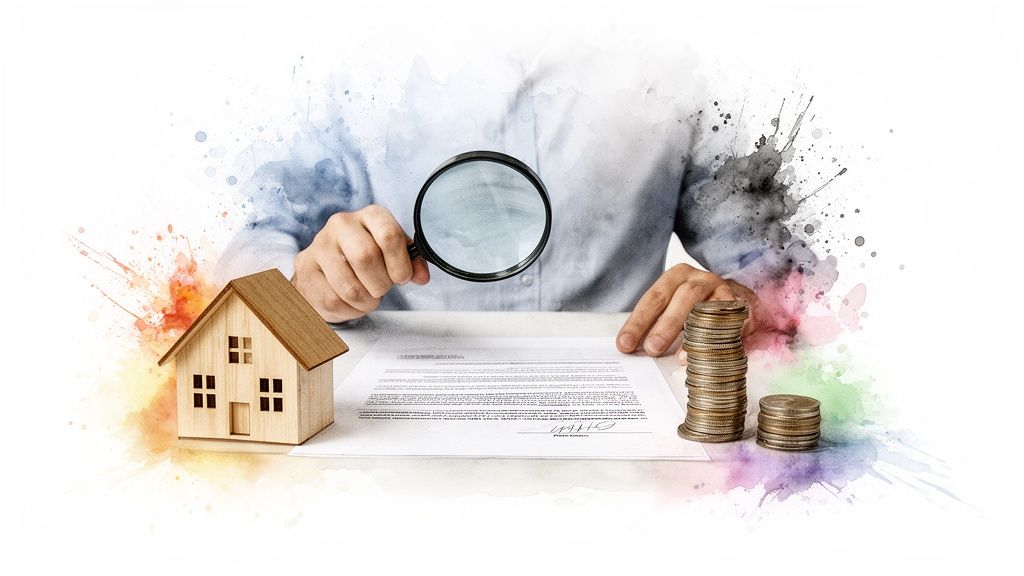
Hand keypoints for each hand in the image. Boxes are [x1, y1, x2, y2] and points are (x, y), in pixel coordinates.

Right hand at [292, 205, 429, 321]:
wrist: (327, 265)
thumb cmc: (365, 258)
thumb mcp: (392, 253)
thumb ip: (410, 262)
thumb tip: (421, 277)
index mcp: (369, 215)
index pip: (388, 234)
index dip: (400, 264)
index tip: (402, 277)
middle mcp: (341, 224)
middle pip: (366, 258)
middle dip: (381, 284)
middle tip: (382, 289)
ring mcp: (319, 246)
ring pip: (349, 286)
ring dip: (366, 301)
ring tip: (367, 297)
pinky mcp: (305, 270)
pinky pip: (332, 301)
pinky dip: (349, 311)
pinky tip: (351, 303)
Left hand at [616, 263, 756, 357]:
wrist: (736, 300)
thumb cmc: (696, 307)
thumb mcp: (674, 309)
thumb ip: (656, 325)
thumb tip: (633, 350)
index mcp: (676, 277)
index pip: (653, 298)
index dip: (638, 322)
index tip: (625, 345)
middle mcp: (699, 279)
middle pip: (681, 298)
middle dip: (665, 325)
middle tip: (652, 349)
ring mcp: (722, 290)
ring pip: (706, 307)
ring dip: (692, 333)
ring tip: (679, 357)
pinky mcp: (740, 306)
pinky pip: (728, 321)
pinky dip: (716, 338)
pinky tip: (707, 353)